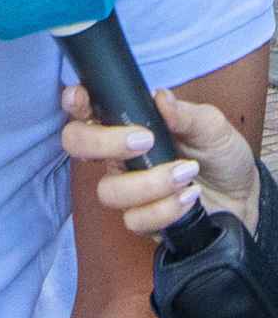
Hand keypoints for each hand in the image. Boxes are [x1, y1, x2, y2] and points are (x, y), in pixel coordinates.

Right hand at [61, 84, 259, 236]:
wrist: (242, 194)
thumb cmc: (219, 153)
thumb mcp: (210, 125)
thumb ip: (184, 113)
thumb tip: (160, 97)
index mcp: (128, 123)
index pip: (87, 109)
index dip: (74, 102)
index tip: (83, 98)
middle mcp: (119, 154)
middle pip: (76, 145)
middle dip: (102, 143)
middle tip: (144, 142)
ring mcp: (127, 188)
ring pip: (108, 190)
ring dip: (149, 183)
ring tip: (186, 174)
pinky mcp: (141, 218)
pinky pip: (134, 220)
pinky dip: (165, 209)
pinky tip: (189, 197)